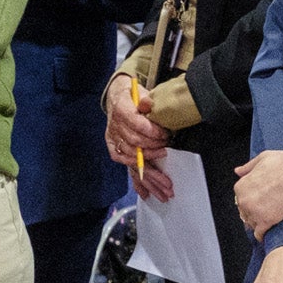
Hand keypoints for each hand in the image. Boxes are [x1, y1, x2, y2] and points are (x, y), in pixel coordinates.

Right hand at [106, 79, 174, 199]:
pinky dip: (136, 178)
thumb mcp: (142, 91)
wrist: (117, 96)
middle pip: (135, 145)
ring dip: (150, 175)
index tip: (166, 137)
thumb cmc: (134, 95)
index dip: (152, 133)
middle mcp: (115, 127)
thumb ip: (147, 100)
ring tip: (165, 188)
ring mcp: (114, 139)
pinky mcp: (114, 148)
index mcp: (121, 109)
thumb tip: (148, 104)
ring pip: (131, 160)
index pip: (137, 125)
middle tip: (167, 159)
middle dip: (153, 155)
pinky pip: (125, 165)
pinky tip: (147, 190)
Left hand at [234, 137, 282, 237]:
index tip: (260, 202)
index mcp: (241, 186)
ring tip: (270, 220)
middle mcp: (244, 200)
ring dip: (259, 224)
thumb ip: (248, 167)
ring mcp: (254, 212)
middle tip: (267, 210)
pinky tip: (267, 234)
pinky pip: (259, 234)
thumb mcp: (261, 159)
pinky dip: (262, 235)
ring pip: (251, 224)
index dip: (251, 201)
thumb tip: (237, 171)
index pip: (241, 199)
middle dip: (254, 213)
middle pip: (245, 213)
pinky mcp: (267, 221)